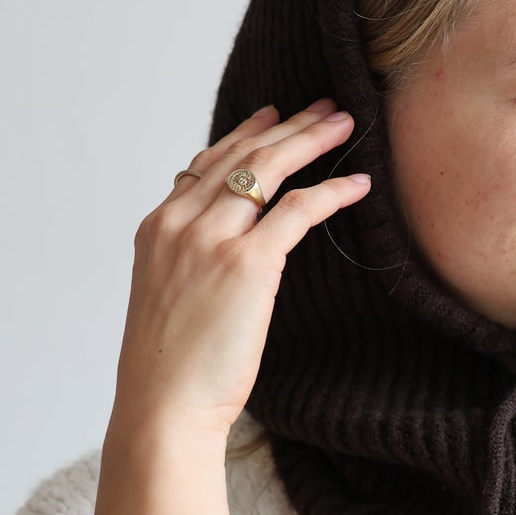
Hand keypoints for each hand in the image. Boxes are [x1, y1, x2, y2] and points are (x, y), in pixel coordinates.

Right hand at [109, 98, 368, 442]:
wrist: (162, 407)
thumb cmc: (170, 369)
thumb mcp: (168, 298)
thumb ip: (190, 261)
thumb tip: (224, 252)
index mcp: (157, 228)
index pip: (206, 164)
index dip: (244, 136)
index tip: (273, 116)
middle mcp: (180, 223)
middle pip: (242, 157)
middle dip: (288, 126)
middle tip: (325, 107)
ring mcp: (211, 239)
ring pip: (269, 170)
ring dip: (312, 141)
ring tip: (346, 124)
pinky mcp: (248, 262)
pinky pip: (299, 209)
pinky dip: (332, 191)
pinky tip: (358, 185)